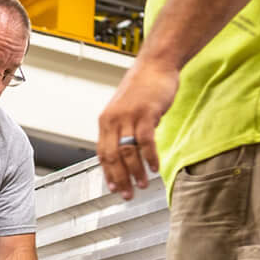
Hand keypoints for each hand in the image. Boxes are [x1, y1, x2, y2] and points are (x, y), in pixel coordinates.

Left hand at [98, 55, 180, 200]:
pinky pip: (145, 142)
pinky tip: (154, 168)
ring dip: (136, 173)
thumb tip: (124, 156)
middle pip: (113, 157)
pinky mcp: (145, 113)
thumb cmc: (143, 87)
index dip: (108, 174)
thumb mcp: (125, 110)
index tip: (114, 189)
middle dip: (120, 180)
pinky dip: (150, 158)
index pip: (103, 154)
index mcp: (106, 120)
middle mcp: (113, 119)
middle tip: (128, 195)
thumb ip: (122, 130)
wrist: (155, 64)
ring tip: (143, 184)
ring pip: (128, 152)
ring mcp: (129, 116)